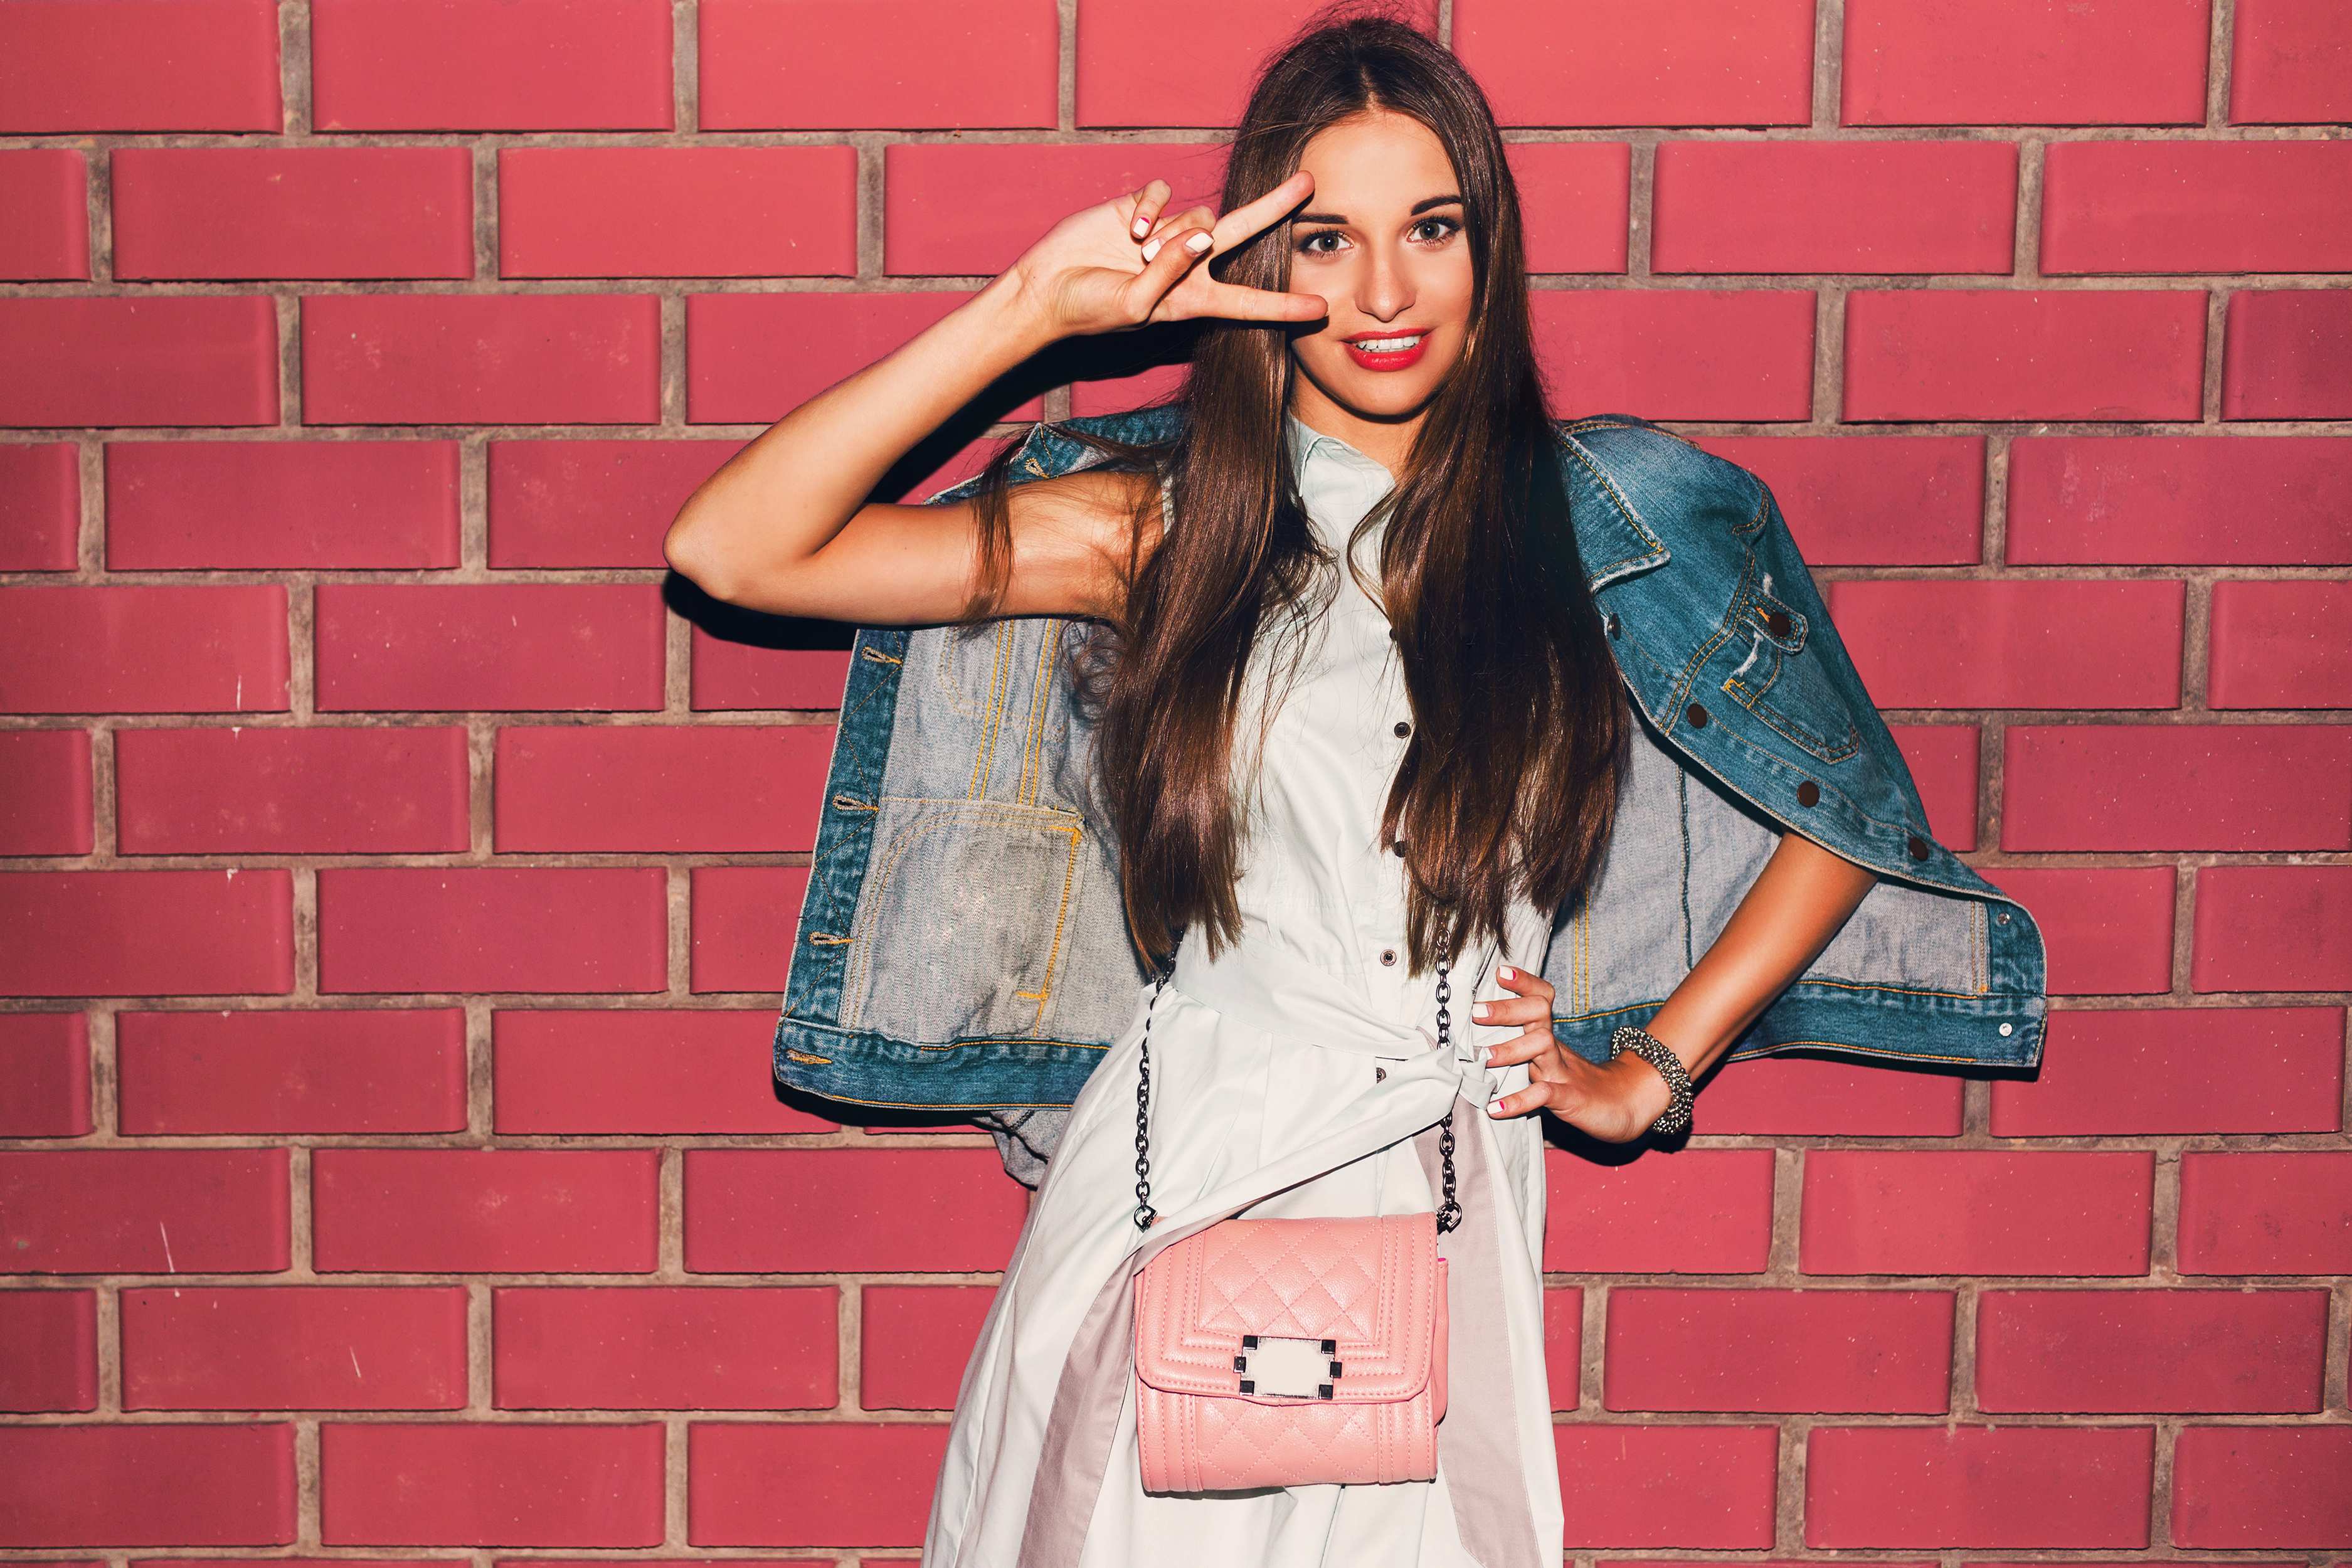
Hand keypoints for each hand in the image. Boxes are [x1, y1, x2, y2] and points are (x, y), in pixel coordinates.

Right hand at [993, 171, 1329, 341]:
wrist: (1046, 289)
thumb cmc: (1089, 310)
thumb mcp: (1133, 307)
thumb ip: (1169, 275)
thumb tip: (1199, 237)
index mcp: (1193, 299)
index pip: (1247, 302)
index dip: (1283, 306)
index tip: (1319, 309)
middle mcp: (1187, 264)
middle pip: (1242, 232)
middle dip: (1275, 207)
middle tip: (1308, 183)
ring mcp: (1165, 233)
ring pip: (1195, 215)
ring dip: (1169, 233)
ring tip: (1136, 253)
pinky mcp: (1141, 206)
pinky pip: (1162, 194)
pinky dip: (1149, 208)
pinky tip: (1128, 229)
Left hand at [1475, 965, 1676, 1142]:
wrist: (1624, 1107)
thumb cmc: (1577, 1083)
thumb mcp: (1547, 1062)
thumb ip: (1520, 1050)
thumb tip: (1475, 1045)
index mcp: (1548, 1035)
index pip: (1540, 997)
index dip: (1524, 982)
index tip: (1500, 972)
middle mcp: (1554, 1048)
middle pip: (1538, 1013)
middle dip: (1507, 1010)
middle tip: (1476, 1011)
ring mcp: (1563, 1071)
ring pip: (1541, 1046)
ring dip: (1510, 1050)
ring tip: (1483, 1059)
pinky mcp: (1569, 1099)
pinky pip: (1543, 1095)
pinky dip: (1519, 1101)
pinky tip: (1495, 1108)